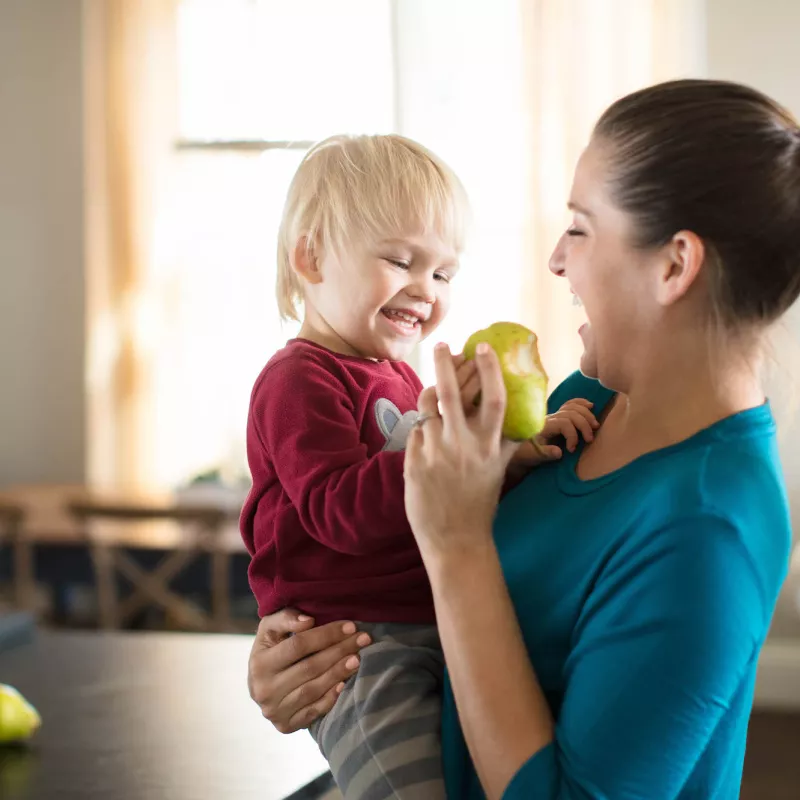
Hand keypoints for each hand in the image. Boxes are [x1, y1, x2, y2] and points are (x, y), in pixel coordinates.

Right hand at [247, 609, 371, 732]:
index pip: (298, 645)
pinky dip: (330, 698)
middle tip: (363, 639)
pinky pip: (312, 712)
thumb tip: (308, 621)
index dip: (326, 634)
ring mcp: (274, 711)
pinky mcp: (285, 726)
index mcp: (258, 663)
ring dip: (339, 673)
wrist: (261, 683)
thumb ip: (285, 618)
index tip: (350, 626)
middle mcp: (263, 690)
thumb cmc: (272, 648)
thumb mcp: (270, 628)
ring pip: (313, 690)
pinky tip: (345, 684)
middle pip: (309, 667)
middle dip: (339, 651)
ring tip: (358, 659)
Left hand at [404, 342, 517, 560]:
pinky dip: (421, 428)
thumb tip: (521, 422)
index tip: (484, 346)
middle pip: (453, 392)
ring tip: (432, 390)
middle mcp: (463, 446)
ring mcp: (436, 453)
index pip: (493, 398)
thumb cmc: (481, 504)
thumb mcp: (500, 471)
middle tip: (443, 345)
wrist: (455, 540)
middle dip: (447, 363)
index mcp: (489, 446)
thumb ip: (508, 444)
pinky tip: (427, 437)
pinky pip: (415, 432)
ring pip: (427, 408)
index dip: (489, 369)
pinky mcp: (413, 462)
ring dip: (429, 395)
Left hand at [510, 398, 599, 469]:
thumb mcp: (532, 456)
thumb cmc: (526, 453)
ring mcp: (554, 415)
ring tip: (595, 426)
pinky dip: (581, 403)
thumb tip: (559, 452)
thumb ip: (545, 454)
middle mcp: (550, 418)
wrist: (520, 449)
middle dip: (584, 425)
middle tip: (589, 439)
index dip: (572, 435)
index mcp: (544, 426)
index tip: (572, 450)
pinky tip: (590, 405)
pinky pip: (570, 404)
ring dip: (586, 415)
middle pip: (572, 414)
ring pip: (573, 408)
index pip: (564, 423)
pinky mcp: (558, 417)